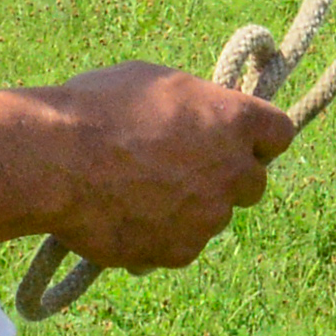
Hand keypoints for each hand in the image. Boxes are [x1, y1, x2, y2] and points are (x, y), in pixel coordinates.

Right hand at [36, 61, 297, 271]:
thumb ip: (193, 107)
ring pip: (213, 217)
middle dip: (227, 178)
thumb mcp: (154, 84)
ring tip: (138, 191)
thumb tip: (197, 120)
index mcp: (234, 119)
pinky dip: (160, 236)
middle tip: (185, 170)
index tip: (239, 140)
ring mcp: (209, 216)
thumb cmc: (97, 109)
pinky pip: (180, 246)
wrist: (56, 162)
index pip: (279, 133)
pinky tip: (125, 217)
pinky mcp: (180, 252)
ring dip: (190, 209)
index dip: (258, 138)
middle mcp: (232, 170)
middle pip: (253, 183)